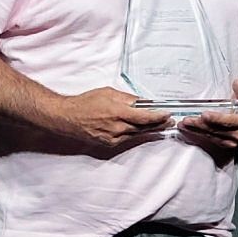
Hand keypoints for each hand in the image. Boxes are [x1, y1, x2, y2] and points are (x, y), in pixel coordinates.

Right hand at [55, 87, 171, 147]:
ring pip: (137, 134)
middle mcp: (118, 127)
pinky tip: (143, 131)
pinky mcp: (109, 144)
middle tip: (169, 122)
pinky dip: (136, 134)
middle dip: (159, 124)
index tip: (167, 114)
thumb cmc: (86, 103)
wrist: (68, 117)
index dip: (159, 117)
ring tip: (161, 126)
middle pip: (144, 127)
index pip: (145, 116)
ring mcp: (114, 137)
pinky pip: (127, 139)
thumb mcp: (108, 92)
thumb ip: (127, 98)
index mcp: (118, 112)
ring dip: (150, 130)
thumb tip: (141, 102)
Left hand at [177, 79, 237, 150]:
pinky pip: (210, 139)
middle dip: (201, 125)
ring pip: (211, 135)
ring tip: (184, 124)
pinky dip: (198, 134)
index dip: (217, 118)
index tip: (205, 115)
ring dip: (196, 130)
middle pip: (217, 130)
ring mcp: (231, 141)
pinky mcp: (224, 143)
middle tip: (188, 120)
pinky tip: (189, 129)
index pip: (230, 121)